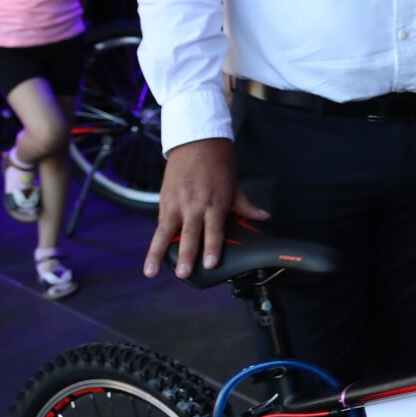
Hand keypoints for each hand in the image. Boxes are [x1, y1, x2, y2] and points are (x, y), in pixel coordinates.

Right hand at [143, 137, 268, 279]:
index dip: (212, 247)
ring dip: (158, 253)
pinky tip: (151, 255)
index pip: (214, 230)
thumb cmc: (219, 163)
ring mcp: (176, 203)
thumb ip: (245, 206)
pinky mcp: (164, 200)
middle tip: (183, 274)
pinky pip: (160, 223)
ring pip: (165, 232)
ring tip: (152, 271)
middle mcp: (194, 205)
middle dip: (186, 255)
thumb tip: (264, 218)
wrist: (197, 142)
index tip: (210, 264)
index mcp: (215, 202)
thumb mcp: (234, 185)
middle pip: (190, 235)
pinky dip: (155, 240)